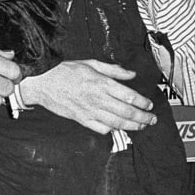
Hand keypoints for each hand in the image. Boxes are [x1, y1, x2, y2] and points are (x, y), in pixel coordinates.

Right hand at [22, 59, 157, 134]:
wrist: (43, 83)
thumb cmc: (65, 71)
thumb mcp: (90, 64)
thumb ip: (113, 70)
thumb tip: (131, 74)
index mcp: (101, 83)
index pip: (129, 96)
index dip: (142, 102)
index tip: (149, 105)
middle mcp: (98, 98)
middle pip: (127, 112)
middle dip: (143, 118)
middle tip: (152, 119)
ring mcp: (90, 111)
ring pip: (117, 123)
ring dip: (132, 126)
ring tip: (141, 126)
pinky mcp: (82, 119)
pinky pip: (101, 129)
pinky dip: (113, 130)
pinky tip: (119, 128)